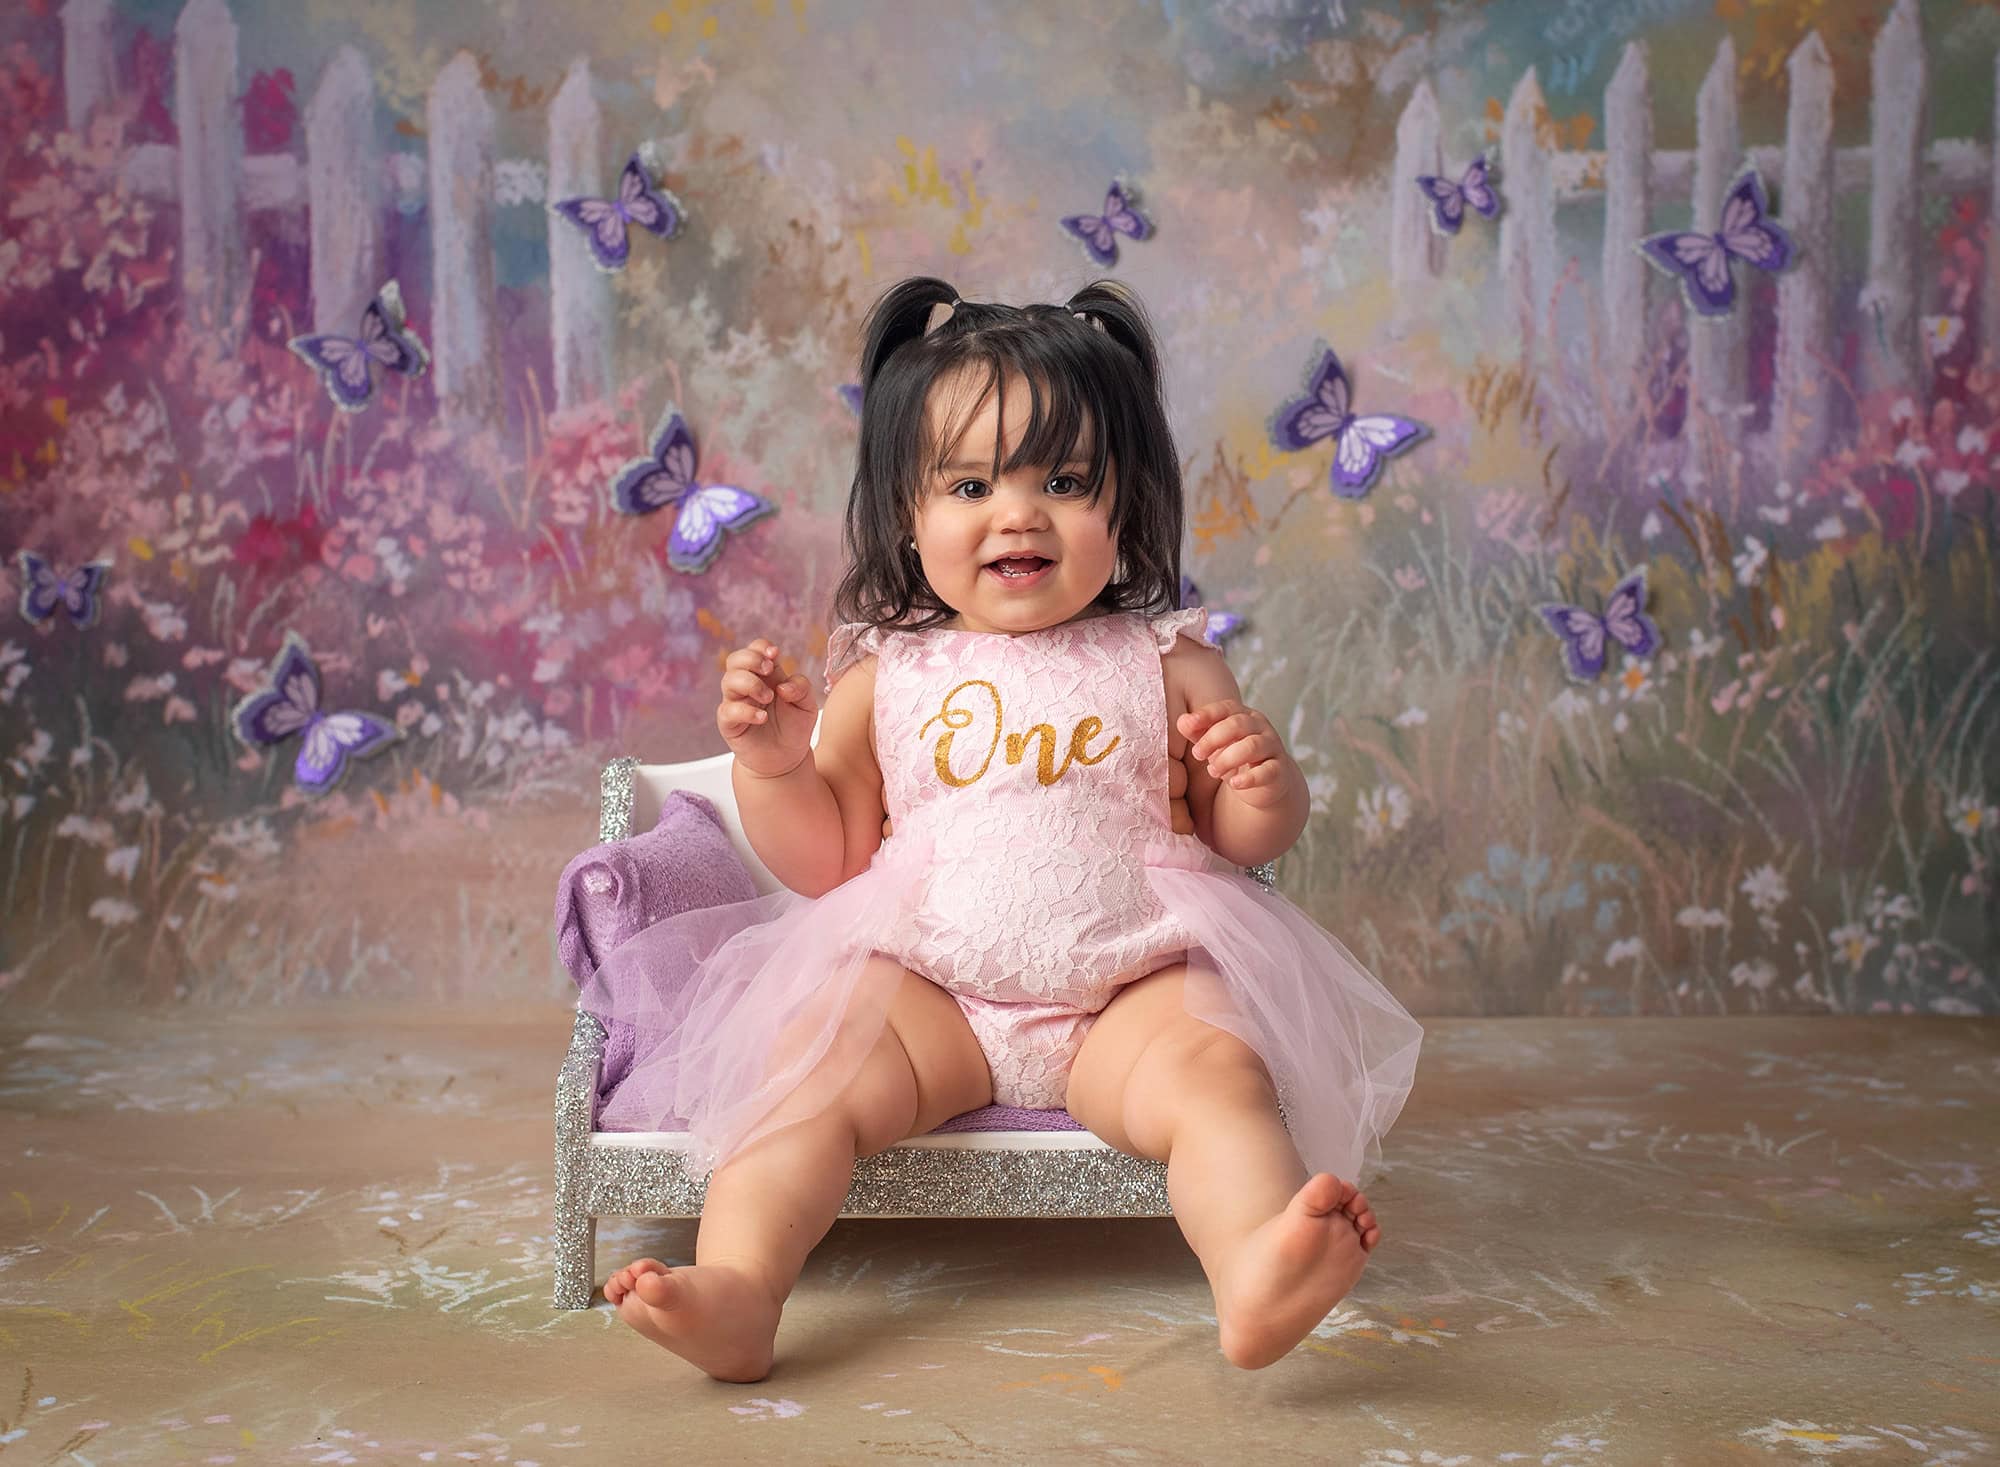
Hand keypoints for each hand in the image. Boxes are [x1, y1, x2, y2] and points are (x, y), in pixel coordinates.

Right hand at [718, 638, 816, 778]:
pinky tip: (762, 717)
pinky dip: (745, 710)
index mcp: (766, 676)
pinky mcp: (730, 723)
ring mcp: (736, 703)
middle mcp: (748, 686)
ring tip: (769, 698)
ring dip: (750, 683)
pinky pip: (728, 710)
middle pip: (735, 659)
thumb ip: (801, 688)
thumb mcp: (807, 705)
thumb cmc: (794, 728)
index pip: (755, 650)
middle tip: (769, 670)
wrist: (787, 759)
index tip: (774, 654)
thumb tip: (783, 686)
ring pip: (728, 681)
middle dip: (751, 659)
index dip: (761, 647)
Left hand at [1179, 699, 1288, 809]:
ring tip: (1212, 771)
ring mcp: (1272, 747)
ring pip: (1252, 746)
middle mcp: (1260, 727)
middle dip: (1213, 738)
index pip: (1225, 708)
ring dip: (1228, 758)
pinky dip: (1250, 778)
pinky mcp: (1279, 770)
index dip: (1206, 715)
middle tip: (1197, 754)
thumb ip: (1197, 731)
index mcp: (1243, 715)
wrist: (1263, 783)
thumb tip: (1182, 721)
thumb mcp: (1212, 744)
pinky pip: (1267, 771)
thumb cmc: (1233, 756)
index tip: (1188, 725)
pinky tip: (1234, 783)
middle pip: (1237, 724)